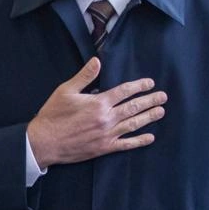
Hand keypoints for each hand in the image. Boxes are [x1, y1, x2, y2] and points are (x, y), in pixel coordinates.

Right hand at [26, 57, 166, 167]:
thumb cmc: (53, 115)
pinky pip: (126, 144)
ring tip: (161, 111)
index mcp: (98, 103)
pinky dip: (139, 141)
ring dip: (149, 117)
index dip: (139, 86)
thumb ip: (84, 76)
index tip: (150, 83)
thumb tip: (97, 61)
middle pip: (133, 107)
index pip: (124, 91)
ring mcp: (107, 134)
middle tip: (163, 97)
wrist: (44, 142)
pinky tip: (150, 137)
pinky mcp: (104, 148)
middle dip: (150, 101)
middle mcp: (106, 118)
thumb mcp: (65, 91)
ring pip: (133, 124)